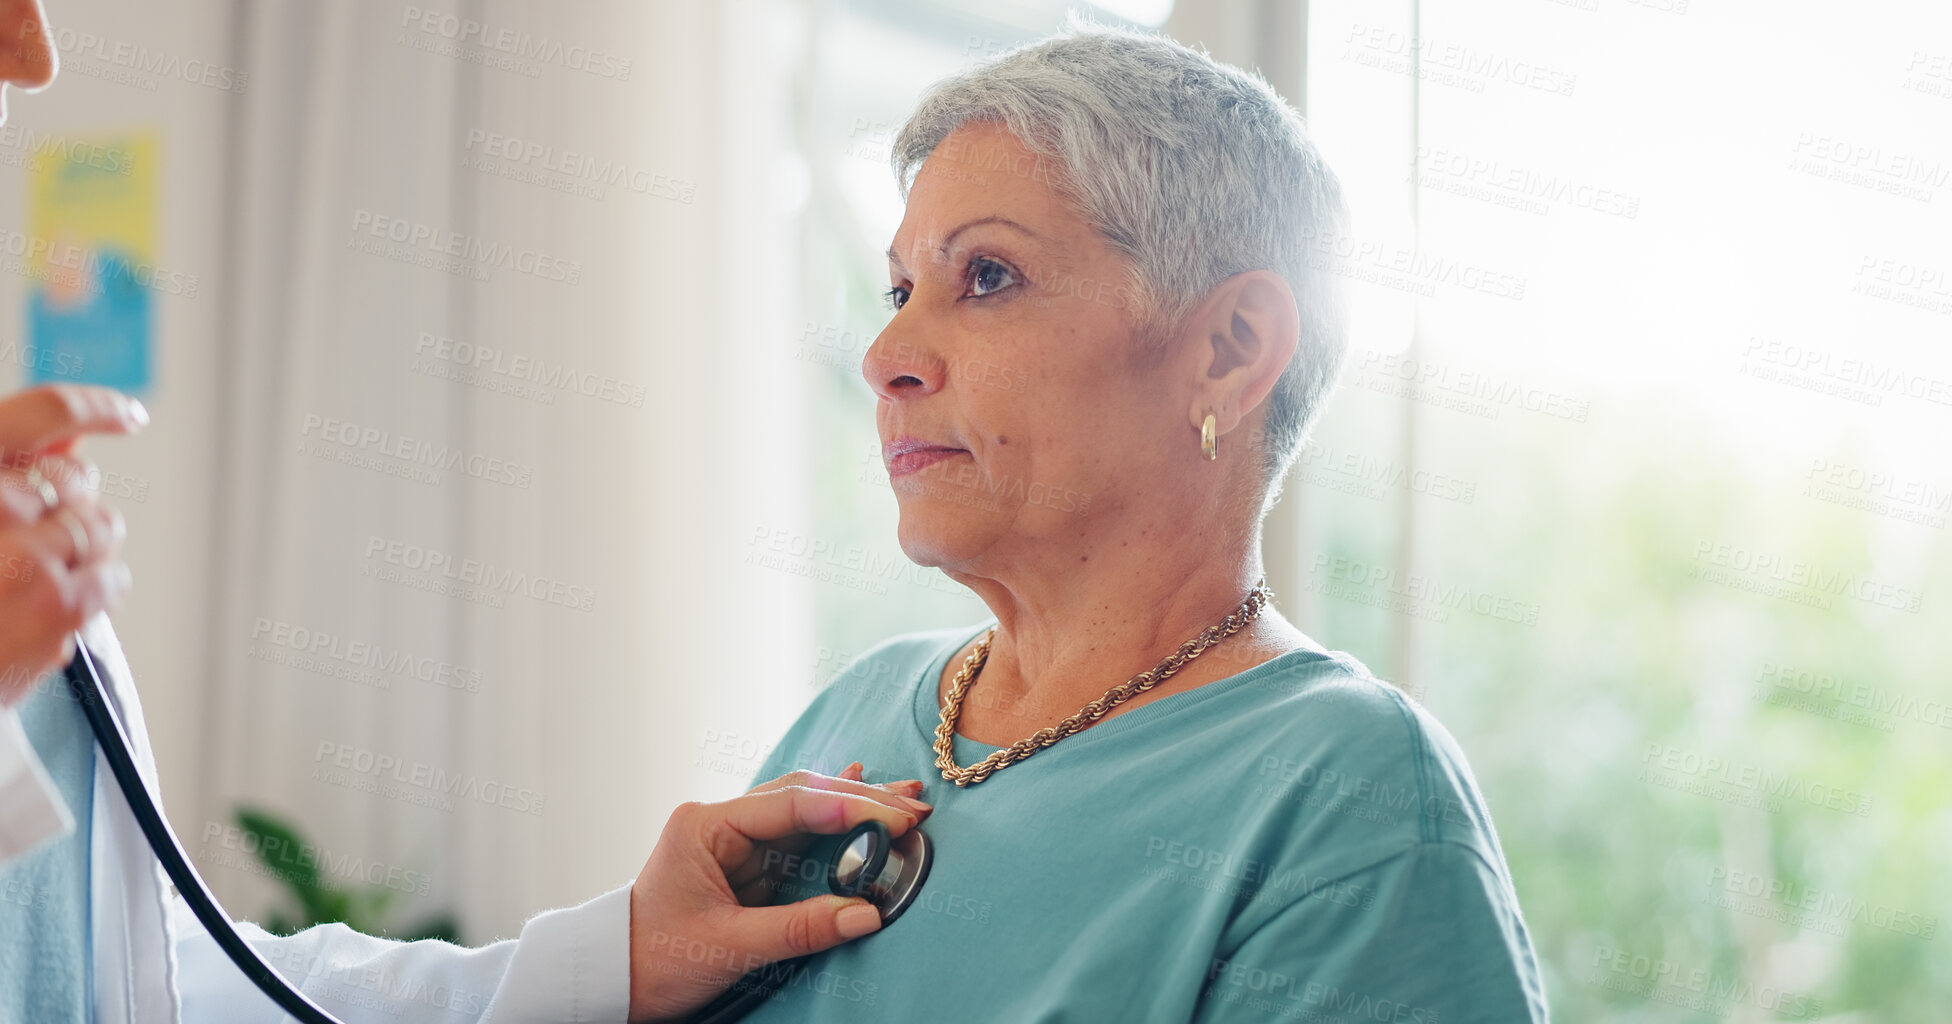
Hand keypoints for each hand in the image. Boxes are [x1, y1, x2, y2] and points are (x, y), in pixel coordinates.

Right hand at [0, 385, 146, 705]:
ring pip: (102, 526)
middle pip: (78, 478)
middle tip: (43, 539)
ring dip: (89, 550)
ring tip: (45, 577)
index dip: (95, 406)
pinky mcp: (54, 602)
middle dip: (72, 504)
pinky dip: (98, 591)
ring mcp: (21, 554)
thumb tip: (72, 435)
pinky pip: (112, 578)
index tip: (129, 415)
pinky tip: (58, 606)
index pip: (45, 410)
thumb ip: (9, 470)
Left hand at [627, 762, 931, 1021]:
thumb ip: (799, 928)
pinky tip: (862, 796)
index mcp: (706, 826)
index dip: (848, 808)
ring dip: (855, 805)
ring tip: (907, 797)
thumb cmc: (654, 961)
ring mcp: (733, 839)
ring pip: (805, 811)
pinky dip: (834, 823)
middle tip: (915, 805)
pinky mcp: (744, 862)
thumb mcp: (729, 948)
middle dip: (861, 799)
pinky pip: (797, 834)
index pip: (791, 805)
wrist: (614, 981)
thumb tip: (867, 914)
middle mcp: (720, 821)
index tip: (896, 817)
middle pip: (802, 797)